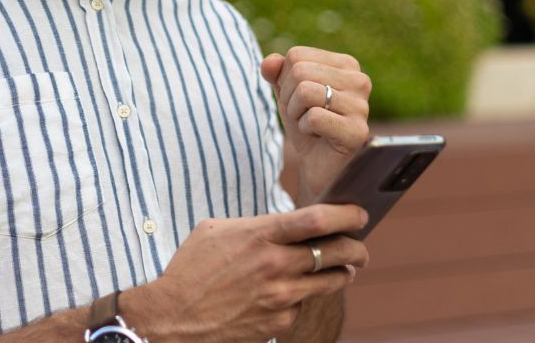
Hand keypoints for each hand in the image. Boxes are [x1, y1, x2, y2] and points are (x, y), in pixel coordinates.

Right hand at [123, 204, 368, 342]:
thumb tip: (284, 224)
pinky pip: (304, 305)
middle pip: (336, 252)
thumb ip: (255, 225)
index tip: (359, 214)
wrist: (173, 316)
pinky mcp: (279, 321)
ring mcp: (280, 296)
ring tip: (343, 267)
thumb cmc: (191, 268)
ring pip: (330, 281)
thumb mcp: (216, 231)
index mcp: (260, 235)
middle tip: (361, 246)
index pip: (319, 219)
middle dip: (357, 248)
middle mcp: (276, 265)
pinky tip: (291, 293)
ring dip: (341, 272)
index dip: (347, 215)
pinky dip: (304, 297)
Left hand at [262, 47, 371, 204]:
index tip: (298, 99)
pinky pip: (314, 118)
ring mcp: (362, 106)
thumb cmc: (305, 124)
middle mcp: (360, 80)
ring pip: (305, 91)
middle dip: (289, 98)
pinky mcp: (357, 131)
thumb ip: (276, 72)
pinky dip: (305, 129)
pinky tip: (318, 137)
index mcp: (346, 64)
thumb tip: (269, 63)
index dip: (285, 80)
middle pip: (299, 71)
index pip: (296, 55)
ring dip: (296, 114)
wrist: (318, 166)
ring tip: (310, 125)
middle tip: (303, 116)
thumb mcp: (286, 93)